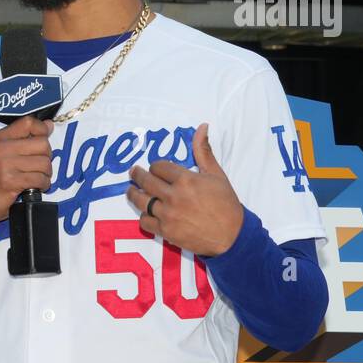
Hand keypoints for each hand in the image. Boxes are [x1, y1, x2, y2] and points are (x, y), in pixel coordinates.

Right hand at [0, 115, 54, 257]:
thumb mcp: (3, 153)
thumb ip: (25, 138)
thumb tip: (49, 125)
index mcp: (0, 138)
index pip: (28, 122)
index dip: (42, 130)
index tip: (42, 141)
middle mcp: (2, 148)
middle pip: (42, 144)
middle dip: (47, 158)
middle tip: (39, 167)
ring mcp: (5, 165)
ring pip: (44, 163)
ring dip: (46, 174)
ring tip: (36, 178)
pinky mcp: (11, 181)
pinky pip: (40, 179)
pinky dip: (43, 185)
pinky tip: (35, 187)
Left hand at [125, 123, 242, 256]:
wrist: (232, 236)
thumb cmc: (226, 204)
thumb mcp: (217, 174)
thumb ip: (204, 151)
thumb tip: (202, 126)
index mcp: (186, 179)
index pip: (158, 167)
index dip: (156, 166)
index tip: (156, 169)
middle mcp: (174, 196)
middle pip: (145, 181)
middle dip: (137, 175)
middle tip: (133, 173)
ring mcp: (167, 215)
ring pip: (140, 200)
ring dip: (133, 194)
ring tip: (131, 190)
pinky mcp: (165, 231)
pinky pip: (144, 221)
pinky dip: (143, 216)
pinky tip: (145, 212)